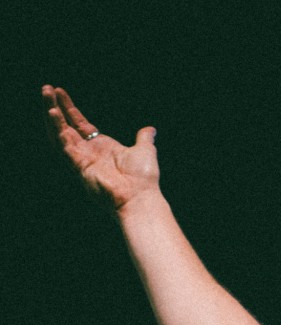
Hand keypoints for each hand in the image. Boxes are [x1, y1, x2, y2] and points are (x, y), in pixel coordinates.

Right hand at [42, 85, 159, 210]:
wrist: (140, 197)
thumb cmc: (143, 178)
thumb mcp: (145, 151)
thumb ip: (144, 138)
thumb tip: (150, 130)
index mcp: (101, 147)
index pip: (80, 124)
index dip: (69, 108)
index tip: (60, 92)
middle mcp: (89, 151)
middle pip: (66, 125)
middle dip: (55, 107)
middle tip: (46, 89)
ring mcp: (82, 158)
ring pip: (60, 133)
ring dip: (52, 115)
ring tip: (46, 96)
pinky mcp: (79, 165)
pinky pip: (64, 145)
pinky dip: (58, 129)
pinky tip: (54, 114)